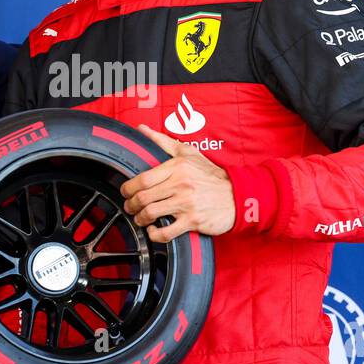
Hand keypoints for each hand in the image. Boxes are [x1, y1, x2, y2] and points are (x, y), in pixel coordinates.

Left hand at [120, 124, 235, 241]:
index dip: (128, 188)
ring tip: (141, 218)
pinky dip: (154, 233)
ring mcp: (187, 203)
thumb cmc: (211, 176)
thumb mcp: (188, 153)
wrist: (236, 196)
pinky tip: (154, 230)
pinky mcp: (193, 221)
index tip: (126, 192)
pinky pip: (166, 232)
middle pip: (143, 197)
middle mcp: (181, 184)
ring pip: (151, 213)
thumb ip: (162, 141)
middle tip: (131, 207)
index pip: (143, 179)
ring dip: (140, 218)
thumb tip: (142, 129)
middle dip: (131, 205)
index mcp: (177, 167)